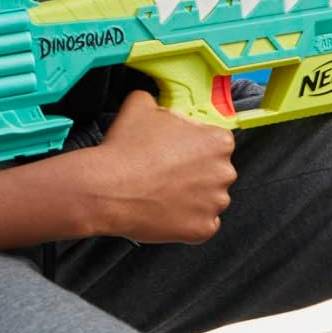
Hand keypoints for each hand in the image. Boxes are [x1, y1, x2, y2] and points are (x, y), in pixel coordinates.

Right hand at [91, 90, 236, 243]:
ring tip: (164, 191)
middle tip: (168, 171)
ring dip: (193, 196)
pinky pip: (201, 224)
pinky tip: (166, 210)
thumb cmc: (127, 148)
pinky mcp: (202, 230)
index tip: (177, 149)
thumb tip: (157, 105)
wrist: (107, 189)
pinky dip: (187, 220)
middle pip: (215, 170)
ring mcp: (214, 204)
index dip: (194, 144)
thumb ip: (159, 102)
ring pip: (209, 198)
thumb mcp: (141, 104)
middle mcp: (224, 172)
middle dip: (196, 171)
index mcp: (218, 141)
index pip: (216, 141)